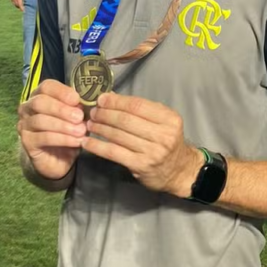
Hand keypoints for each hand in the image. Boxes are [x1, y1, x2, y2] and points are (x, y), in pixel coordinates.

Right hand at [18, 79, 86, 178]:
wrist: (58, 159)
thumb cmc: (67, 133)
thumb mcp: (76, 118)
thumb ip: (79, 107)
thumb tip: (86, 101)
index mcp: (40, 96)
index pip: (46, 86)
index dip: (62, 91)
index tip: (77, 99)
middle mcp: (27, 108)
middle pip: (40, 102)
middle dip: (62, 109)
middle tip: (80, 117)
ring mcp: (24, 125)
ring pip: (41, 120)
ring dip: (64, 125)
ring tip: (81, 131)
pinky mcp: (27, 142)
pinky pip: (44, 137)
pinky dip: (63, 139)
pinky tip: (77, 141)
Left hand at [84, 92, 201, 197]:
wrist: (179, 170)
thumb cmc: (167, 141)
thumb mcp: (162, 121)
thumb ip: (140, 109)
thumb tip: (110, 96)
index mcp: (169, 119)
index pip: (137, 105)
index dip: (116, 101)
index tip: (101, 99)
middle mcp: (163, 135)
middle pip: (126, 120)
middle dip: (105, 114)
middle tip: (93, 112)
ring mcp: (152, 151)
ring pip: (118, 136)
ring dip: (100, 128)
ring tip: (89, 124)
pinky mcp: (140, 165)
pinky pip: (114, 153)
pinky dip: (98, 146)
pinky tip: (87, 142)